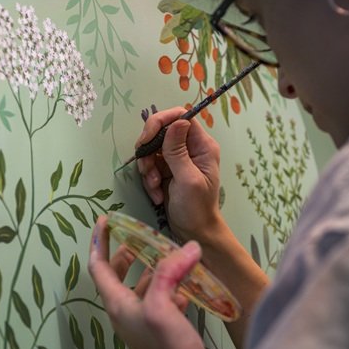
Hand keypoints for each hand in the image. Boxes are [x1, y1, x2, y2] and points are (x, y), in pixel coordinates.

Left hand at [88, 215, 209, 348]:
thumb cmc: (164, 348)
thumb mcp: (162, 306)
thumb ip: (170, 273)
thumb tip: (188, 248)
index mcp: (118, 302)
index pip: (99, 267)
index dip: (98, 242)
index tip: (104, 221)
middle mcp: (126, 310)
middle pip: (117, 275)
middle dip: (125, 253)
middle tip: (138, 238)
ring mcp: (142, 320)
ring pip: (141, 286)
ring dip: (152, 269)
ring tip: (168, 256)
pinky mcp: (160, 327)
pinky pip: (160, 300)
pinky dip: (169, 288)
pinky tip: (185, 286)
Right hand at [137, 107, 221, 242]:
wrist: (195, 232)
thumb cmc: (197, 208)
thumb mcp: (188, 179)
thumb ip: (178, 151)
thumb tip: (177, 122)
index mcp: (202, 145)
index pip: (180, 116)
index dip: (160, 122)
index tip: (146, 139)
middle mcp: (190, 147)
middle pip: (160, 131)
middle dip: (149, 152)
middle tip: (148, 172)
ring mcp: (176, 158)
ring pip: (151, 150)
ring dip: (147, 169)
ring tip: (155, 188)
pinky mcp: (165, 170)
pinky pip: (149, 166)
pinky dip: (148, 180)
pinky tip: (157, 195)